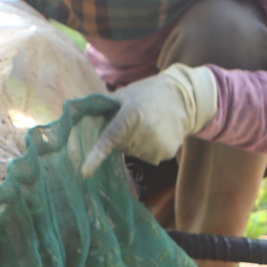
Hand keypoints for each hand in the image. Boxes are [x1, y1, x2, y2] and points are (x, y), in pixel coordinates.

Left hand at [80, 66, 218, 175]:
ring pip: (133, 153)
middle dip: (122, 137)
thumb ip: (105, 107)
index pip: (109, 139)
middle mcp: (143, 133)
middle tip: (136, 120)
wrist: (185, 98)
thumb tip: (82, 115)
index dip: (96, 157)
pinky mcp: (164, 154)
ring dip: (136, 142)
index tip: (85, 172)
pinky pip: (147, 156)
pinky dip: (149, 147)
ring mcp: (155, 146)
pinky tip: (158, 133)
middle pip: (120, 146)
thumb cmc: (149, 93)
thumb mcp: (125, 94)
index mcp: (130, 115)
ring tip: (150, 124)